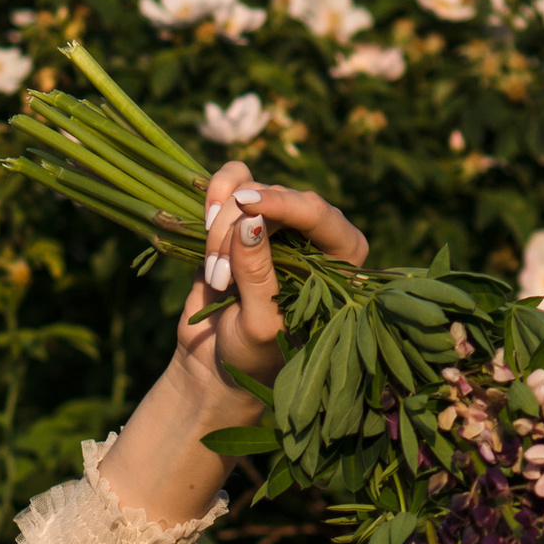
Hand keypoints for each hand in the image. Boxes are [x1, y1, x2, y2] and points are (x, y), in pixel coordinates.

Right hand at [102, 164, 371, 528]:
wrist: (216, 363)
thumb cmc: (253, 355)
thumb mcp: (259, 324)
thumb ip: (258, 273)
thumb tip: (250, 219)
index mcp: (340, 262)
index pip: (319, 214)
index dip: (284, 204)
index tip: (245, 206)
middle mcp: (314, 234)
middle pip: (279, 197)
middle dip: (239, 230)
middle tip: (218, 278)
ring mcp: (278, 221)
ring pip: (250, 187)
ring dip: (221, 225)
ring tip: (214, 276)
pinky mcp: (243, 215)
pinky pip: (231, 181)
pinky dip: (213, 195)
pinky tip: (204, 223)